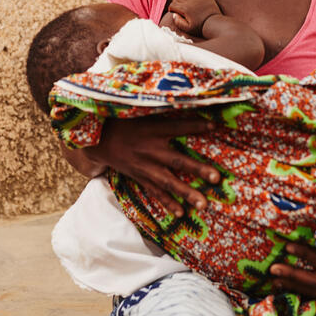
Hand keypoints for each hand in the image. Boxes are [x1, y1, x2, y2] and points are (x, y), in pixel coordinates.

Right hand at [90, 117, 220, 215]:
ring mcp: (145, 166)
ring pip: (168, 182)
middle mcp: (150, 149)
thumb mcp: (142, 112)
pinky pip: (155, 192)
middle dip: (197, 170)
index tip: (215, 127)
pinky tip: (181, 213)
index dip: (196, 126)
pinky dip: (168, 203)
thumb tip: (188, 102)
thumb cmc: (125, 122)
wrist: (98, 140)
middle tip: (216, 178)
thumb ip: (163, 111)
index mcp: (152, 129)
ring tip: (203, 205)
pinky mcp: (140, 177)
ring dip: (187, 193)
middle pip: (177, 160)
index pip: (177, 127)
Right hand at [162, 0, 222, 36]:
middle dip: (176, 3)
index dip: (172, 9)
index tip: (174, 12)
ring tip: (187, 4)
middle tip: (179, 9)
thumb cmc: (200, 27)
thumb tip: (174, 14)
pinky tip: (195, 0)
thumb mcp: (187, 29)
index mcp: (185, 8)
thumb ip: (178, 22)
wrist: (214, 23)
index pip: (172, 5)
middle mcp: (190, 0)